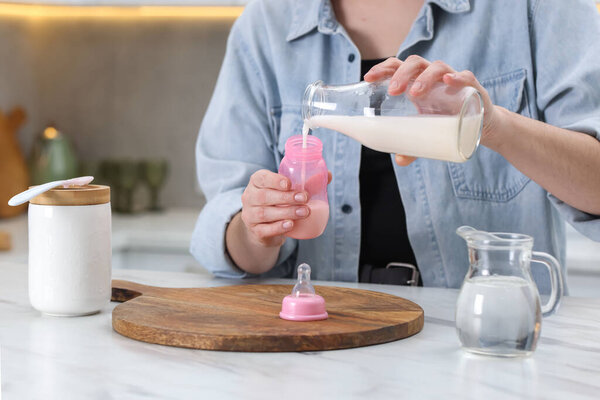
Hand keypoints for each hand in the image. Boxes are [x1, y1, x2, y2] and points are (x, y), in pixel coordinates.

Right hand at [240, 170, 331, 246]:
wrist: (265, 227)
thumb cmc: (278, 202)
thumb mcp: (288, 190)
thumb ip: (307, 182)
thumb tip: (328, 175)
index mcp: (257, 182)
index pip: (261, 178)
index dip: (274, 180)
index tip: (289, 184)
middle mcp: (249, 197)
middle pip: (264, 196)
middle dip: (286, 197)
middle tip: (304, 198)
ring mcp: (250, 215)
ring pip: (265, 213)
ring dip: (286, 212)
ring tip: (304, 212)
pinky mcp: (255, 231)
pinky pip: (265, 229)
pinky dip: (278, 227)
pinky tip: (290, 225)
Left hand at [364, 56, 498, 164]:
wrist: (480, 125)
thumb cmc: (446, 121)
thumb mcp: (426, 133)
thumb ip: (412, 146)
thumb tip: (400, 160)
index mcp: (416, 82)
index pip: (397, 67)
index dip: (383, 69)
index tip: (368, 78)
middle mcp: (432, 77)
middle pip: (414, 63)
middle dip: (401, 74)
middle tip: (393, 92)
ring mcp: (452, 79)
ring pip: (436, 67)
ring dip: (424, 77)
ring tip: (415, 94)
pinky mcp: (472, 87)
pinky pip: (466, 77)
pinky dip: (457, 77)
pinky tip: (448, 81)